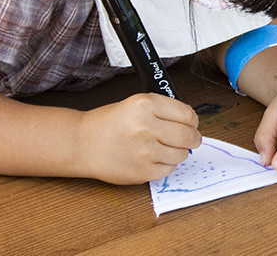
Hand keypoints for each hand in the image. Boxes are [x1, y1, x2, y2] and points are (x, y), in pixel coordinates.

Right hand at [76, 93, 201, 183]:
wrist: (83, 143)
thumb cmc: (109, 123)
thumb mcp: (137, 104)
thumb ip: (165, 110)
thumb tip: (192, 123)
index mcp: (145, 105)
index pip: (187, 114)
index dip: (193, 120)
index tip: (192, 124)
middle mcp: (145, 127)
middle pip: (188, 136)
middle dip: (194, 138)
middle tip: (192, 139)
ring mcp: (144, 152)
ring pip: (181, 154)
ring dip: (178, 152)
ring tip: (165, 147)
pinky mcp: (141, 172)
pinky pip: (169, 170)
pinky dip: (166, 164)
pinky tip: (154, 158)